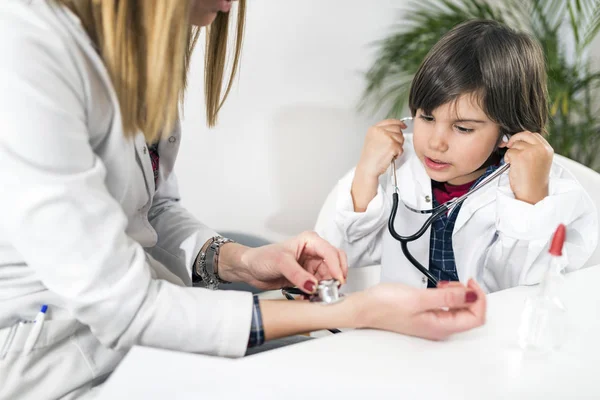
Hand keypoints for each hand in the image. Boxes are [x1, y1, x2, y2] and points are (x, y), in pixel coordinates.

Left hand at [218, 231, 347, 293]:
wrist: (250, 269)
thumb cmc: (262, 257)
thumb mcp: (280, 263)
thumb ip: (298, 274)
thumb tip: (313, 285)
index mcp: (310, 241)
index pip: (331, 252)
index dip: (336, 267)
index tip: (338, 281)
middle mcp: (314, 252)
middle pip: (335, 264)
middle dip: (335, 277)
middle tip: (331, 290)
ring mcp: (311, 266)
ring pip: (329, 277)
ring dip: (326, 288)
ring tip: (318, 297)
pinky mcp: (308, 278)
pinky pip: (320, 287)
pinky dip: (318, 294)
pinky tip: (310, 298)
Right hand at [350, 279, 485, 339]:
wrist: (364, 308)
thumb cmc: (384, 305)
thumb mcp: (419, 298)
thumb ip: (447, 298)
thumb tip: (472, 296)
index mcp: (441, 327)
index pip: (476, 318)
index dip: (478, 299)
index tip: (471, 283)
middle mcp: (439, 328)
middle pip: (470, 314)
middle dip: (468, 295)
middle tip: (457, 282)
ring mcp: (432, 322)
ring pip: (459, 309)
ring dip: (457, 294)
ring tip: (444, 284)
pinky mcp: (425, 314)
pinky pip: (446, 306)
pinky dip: (447, 295)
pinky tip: (438, 287)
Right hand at [355, 119, 406, 179]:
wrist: (368, 168)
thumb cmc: (370, 158)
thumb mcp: (372, 140)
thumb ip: (382, 132)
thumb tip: (395, 129)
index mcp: (374, 129)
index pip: (390, 121)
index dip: (399, 123)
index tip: (403, 125)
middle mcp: (380, 131)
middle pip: (397, 129)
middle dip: (398, 138)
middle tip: (392, 146)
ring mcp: (386, 137)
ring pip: (401, 138)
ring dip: (398, 146)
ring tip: (388, 152)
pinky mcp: (392, 145)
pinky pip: (401, 148)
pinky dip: (398, 154)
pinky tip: (390, 156)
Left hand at [499, 131, 553, 203]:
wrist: (532, 193)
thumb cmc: (533, 181)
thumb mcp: (539, 162)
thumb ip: (533, 150)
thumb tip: (517, 141)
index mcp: (547, 149)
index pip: (534, 135)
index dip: (523, 137)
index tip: (516, 142)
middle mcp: (541, 148)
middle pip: (524, 134)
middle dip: (514, 139)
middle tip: (508, 145)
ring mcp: (531, 151)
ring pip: (515, 144)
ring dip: (511, 153)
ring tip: (515, 164)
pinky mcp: (520, 156)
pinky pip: (509, 152)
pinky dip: (507, 159)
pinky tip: (512, 167)